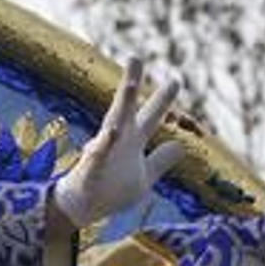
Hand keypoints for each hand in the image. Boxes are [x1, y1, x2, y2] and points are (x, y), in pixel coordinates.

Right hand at [54, 59, 184, 227]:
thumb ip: (161, 160)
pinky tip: (109, 134)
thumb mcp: (144, 177)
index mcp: (131, 141)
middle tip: (135, 57)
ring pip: (111, 124)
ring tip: (131, 82)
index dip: (163, 100)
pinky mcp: (90, 170)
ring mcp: (103, 153)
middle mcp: (117, 141)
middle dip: (131, 85)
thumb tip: (182, 145)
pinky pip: (96, 157)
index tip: (175, 78)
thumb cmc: (112, 190)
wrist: (82, 208)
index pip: (150, 116)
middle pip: (126, 109)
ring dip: (120, 104)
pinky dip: (102, 146)